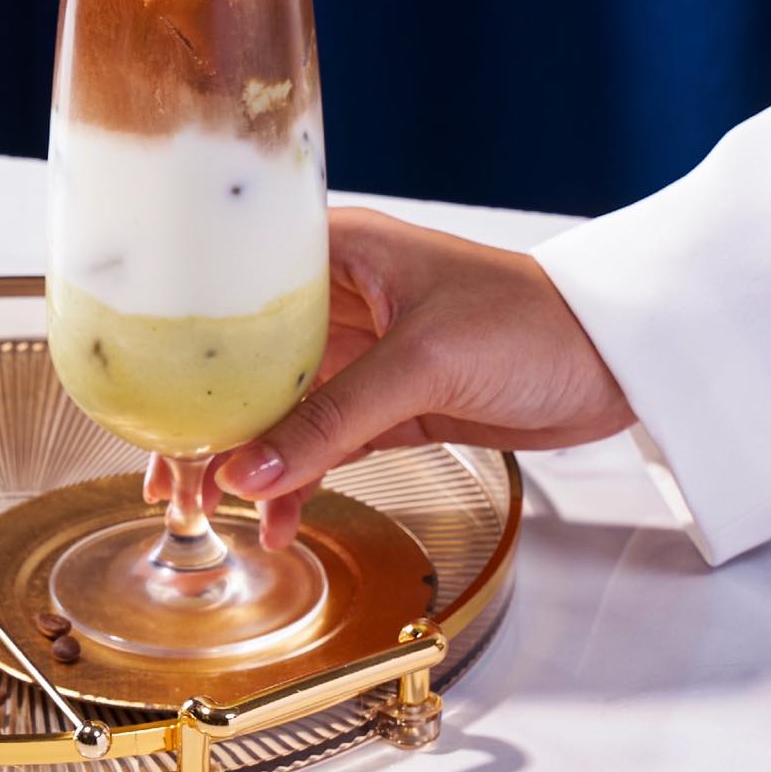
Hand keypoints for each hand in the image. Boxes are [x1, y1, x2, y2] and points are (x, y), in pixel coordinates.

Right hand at [213, 207, 634, 545]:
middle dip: (209, 424)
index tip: (152, 409)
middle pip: (247, 364)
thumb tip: (248, 472)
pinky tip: (280, 517)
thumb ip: (335, 419)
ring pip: (281, 412)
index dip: (187, 352)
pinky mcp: (389, 404)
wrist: (618, 360)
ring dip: (250, 462)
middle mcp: (336, 302)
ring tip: (216, 516)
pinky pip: (325, 445)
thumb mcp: (425, 362)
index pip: (236, 296)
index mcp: (335, 254)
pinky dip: (299, 480)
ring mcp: (362, 357)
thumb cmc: (532, 320)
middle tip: (173, 482)